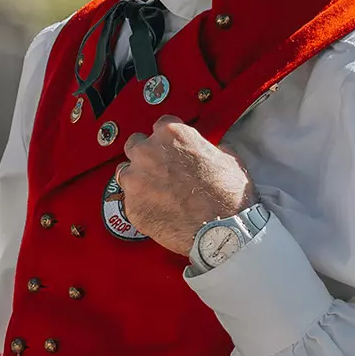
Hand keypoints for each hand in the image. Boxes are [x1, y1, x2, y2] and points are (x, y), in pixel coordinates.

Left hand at [117, 116, 256, 255]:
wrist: (221, 231)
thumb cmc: (227, 197)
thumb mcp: (228, 159)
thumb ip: (209, 149)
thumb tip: (209, 151)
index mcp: (172, 134)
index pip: (160, 124)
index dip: (168, 139)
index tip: (171, 147)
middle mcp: (148, 152)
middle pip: (136, 144)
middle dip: (147, 155)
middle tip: (161, 169)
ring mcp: (136, 179)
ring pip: (125, 171)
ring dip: (137, 178)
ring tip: (155, 191)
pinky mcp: (131, 205)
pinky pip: (129, 200)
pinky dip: (140, 204)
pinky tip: (157, 210)